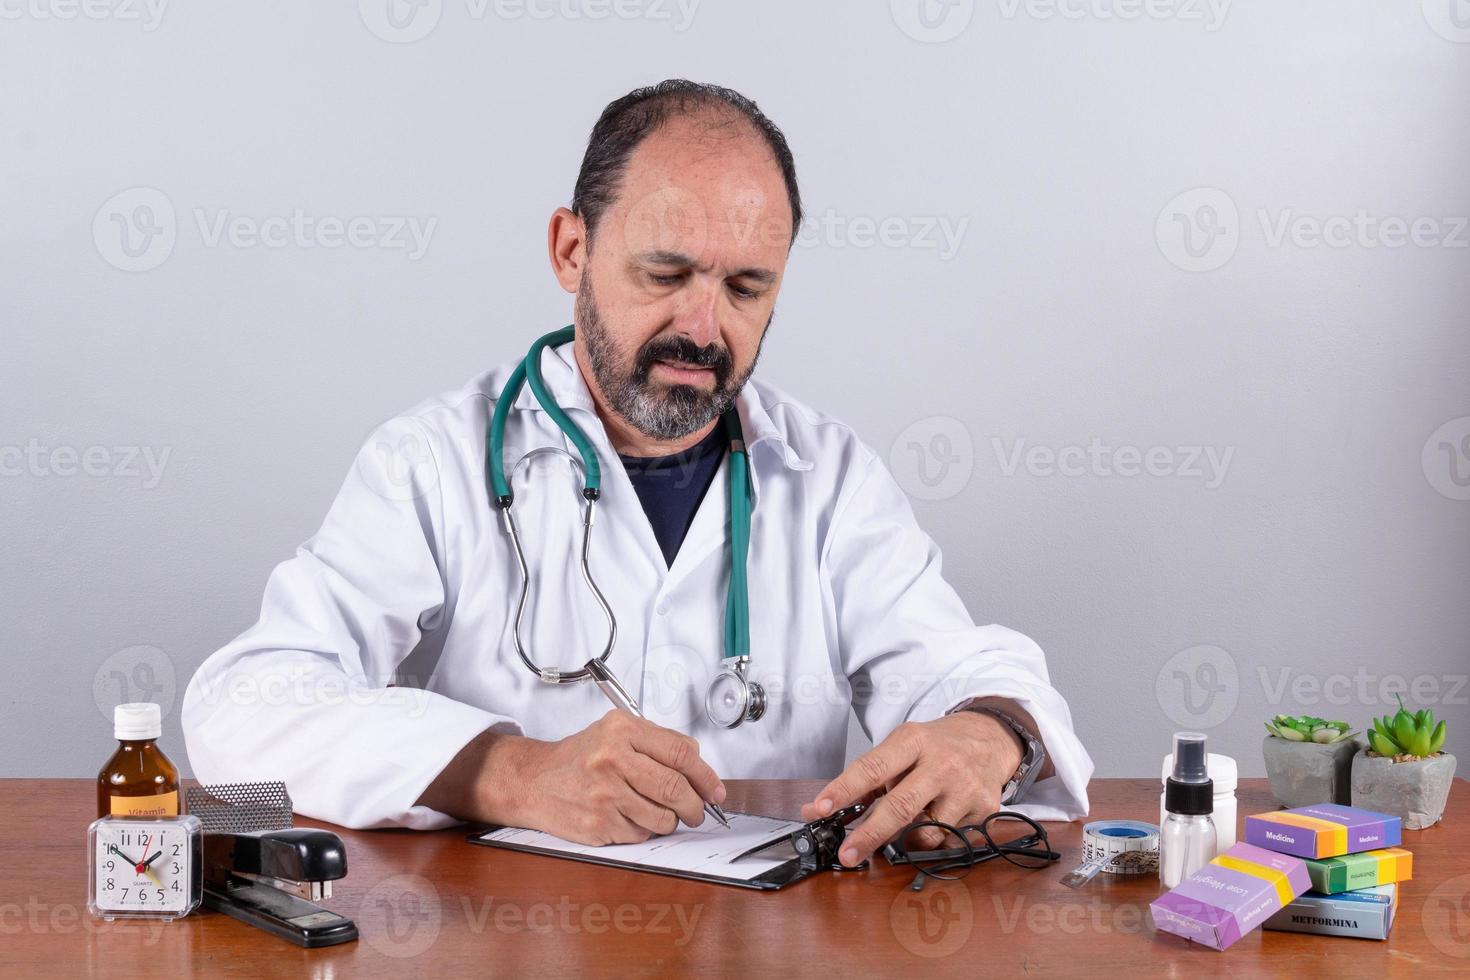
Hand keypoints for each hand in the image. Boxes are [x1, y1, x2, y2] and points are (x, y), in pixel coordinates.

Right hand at [465, 710, 726, 845]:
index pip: (682, 753)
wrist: (532, 779)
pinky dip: (643, 830)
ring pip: (662, 817)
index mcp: (622, 730)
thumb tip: (699, 766)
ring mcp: (603, 794)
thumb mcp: (615, 732)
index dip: (706, 776)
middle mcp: (612, 759)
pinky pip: (639, 834)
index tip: (716, 791)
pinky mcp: (597, 824)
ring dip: (670, 821)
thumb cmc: (578, 756)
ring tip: (661, 814)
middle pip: (675, 788)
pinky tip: (630, 818)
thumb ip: (658, 743)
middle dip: (695, 806)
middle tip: (698, 811)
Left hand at [800, 712, 1024, 866]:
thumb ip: (866, 779)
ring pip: (926, 832)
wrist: (990, 739)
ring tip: (908, 823)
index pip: (872, 767)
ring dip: (907, 838)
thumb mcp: (902, 747)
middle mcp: (942, 763)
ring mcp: (966, 787)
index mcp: (913, 740)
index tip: (820, 809)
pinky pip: (949, 840)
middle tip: (847, 854)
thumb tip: (818, 810)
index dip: (844, 789)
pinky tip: (939, 819)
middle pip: (900, 806)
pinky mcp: (984, 809)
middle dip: (869, 834)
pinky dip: (936, 838)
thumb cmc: (936, 746)